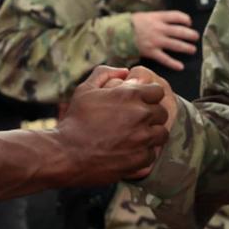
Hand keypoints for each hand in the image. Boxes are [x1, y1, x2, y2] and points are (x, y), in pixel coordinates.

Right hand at [57, 65, 168, 181]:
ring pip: (162, 134)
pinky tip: (130, 152)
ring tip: (136, 138)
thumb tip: (125, 71)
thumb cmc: (75, 120)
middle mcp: (141, 114)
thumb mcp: (85, 89)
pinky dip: (143, 153)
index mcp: (131, 95)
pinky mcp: (140, 158)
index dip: (149, 97)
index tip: (140, 104)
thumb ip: (105, 73)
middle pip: (162, 113)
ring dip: (151, 135)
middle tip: (137, 122)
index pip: (158, 91)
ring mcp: (142, 138)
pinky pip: (152, 153)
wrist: (66, 153)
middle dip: (152, 116)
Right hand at [131, 10, 198, 70]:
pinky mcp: (151, 52)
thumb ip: (158, 19)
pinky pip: (165, 58)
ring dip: (186, 47)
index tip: (189, 22)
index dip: (185, 19)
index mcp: (157, 17)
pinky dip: (173, 63)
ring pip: (175, 44)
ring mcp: (155, 41)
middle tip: (196, 37)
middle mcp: (158, 28)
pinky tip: (180, 66)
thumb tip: (170, 22)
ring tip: (192, 50)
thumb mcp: (145, 16)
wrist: (117, 33)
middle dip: (190, 34)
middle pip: (179, 31)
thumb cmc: (131, 24)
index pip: (176, 16)